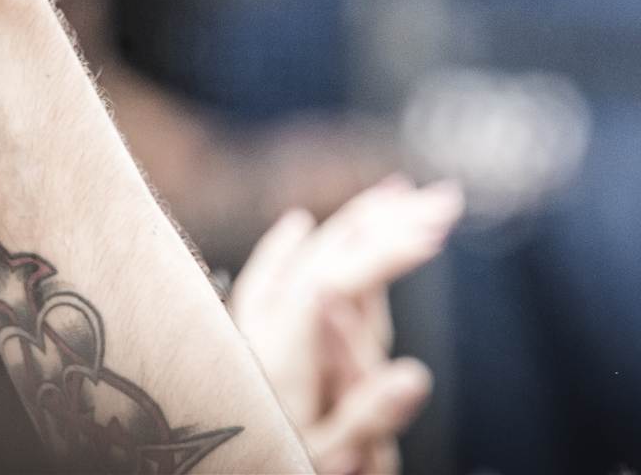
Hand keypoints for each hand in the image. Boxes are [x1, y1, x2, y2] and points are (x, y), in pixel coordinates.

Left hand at [229, 177, 463, 474]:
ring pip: (308, 253)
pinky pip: (271, 274)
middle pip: (328, 251)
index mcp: (282, 346)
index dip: (388, 252)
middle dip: (389, 222)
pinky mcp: (244, 334)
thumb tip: (415, 375)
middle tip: (444, 201)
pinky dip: (299, 244)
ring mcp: (254, 322)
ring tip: (400, 193)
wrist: (196, 466)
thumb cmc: (267, 459)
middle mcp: (265, 321)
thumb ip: (367, 416)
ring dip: (357, 221)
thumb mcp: (324, 452)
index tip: (438, 234)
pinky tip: (298, 223)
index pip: (339, 277)